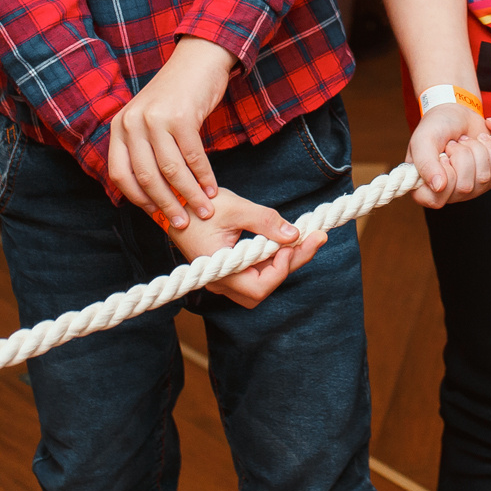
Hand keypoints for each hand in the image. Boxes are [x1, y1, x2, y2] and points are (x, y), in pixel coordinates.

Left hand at [106, 37, 234, 228]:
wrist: (199, 59)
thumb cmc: (176, 96)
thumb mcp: (148, 119)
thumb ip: (144, 150)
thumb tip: (150, 196)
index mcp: (119, 126)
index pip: (120, 175)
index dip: (138, 200)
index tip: (157, 215)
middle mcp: (132, 122)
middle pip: (146, 177)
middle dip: (166, 205)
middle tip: (182, 222)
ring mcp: (156, 118)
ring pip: (171, 170)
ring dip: (189, 195)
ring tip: (203, 210)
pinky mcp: (181, 116)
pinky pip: (193, 157)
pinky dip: (204, 177)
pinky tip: (213, 188)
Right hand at [163, 186, 326, 308]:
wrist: (174, 203)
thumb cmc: (197, 205)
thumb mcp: (234, 208)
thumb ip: (265, 221)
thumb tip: (294, 234)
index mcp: (218, 271)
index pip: (259, 288)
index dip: (282, 268)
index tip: (298, 240)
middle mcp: (221, 281)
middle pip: (264, 288)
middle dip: (292, 263)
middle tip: (316, 237)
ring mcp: (225, 277)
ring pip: (262, 282)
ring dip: (285, 262)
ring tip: (306, 238)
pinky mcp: (230, 269)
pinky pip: (256, 271)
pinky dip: (274, 257)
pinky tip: (287, 239)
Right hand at [408, 101, 490, 207]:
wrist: (457, 113)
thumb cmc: (436, 126)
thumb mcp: (423, 139)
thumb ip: (425, 163)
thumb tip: (438, 187)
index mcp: (423, 189)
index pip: (437, 199)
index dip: (444, 175)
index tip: (442, 156)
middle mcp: (447, 194)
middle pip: (464, 187)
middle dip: (462, 156)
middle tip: (452, 145)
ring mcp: (469, 190)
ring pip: (482, 178)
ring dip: (475, 150)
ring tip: (463, 142)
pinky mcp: (488, 180)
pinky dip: (489, 150)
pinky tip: (477, 143)